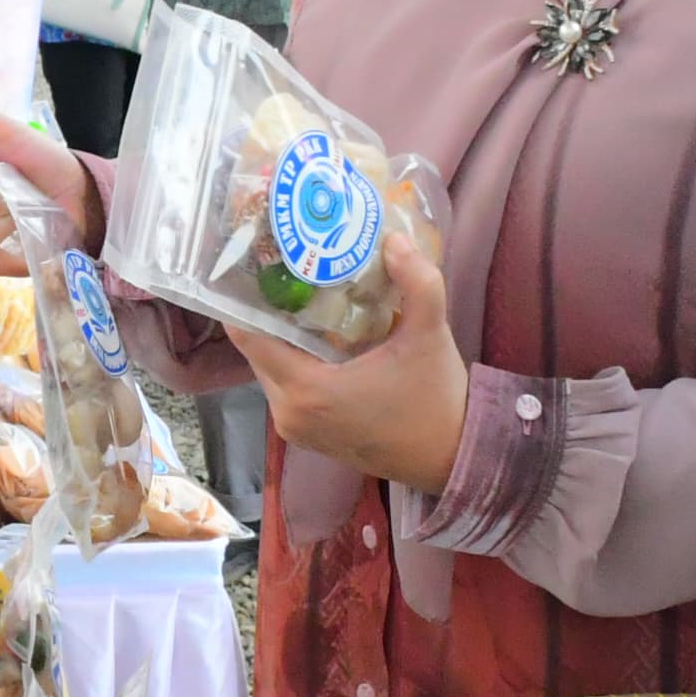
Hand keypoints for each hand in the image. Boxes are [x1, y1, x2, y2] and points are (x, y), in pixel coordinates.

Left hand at [222, 233, 464, 494]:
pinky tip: (316, 333)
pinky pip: (284, 388)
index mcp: (307, 390)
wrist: (451, 457)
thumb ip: (416, 281)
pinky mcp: (306, 436)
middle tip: (286, 270)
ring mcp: (294, 428)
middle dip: (266, 311)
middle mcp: (289, 412)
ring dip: (280, 337)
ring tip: (302, 295)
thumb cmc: (436, 398)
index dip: (244, 298)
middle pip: (256, 350)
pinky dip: (293, 361)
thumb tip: (393, 239)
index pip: (248, 337)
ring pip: (270, 369)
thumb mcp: (429, 334)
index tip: (255, 263)